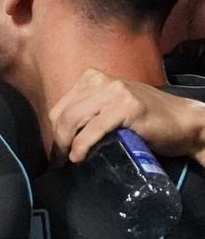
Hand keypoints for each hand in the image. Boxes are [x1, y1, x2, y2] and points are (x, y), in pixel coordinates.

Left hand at [49, 68, 204, 165]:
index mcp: (93, 78)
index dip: (54, 131)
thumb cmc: (147, 118)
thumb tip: (62, 133)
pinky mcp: (127, 107)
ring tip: (67, 161)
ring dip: (65, 144)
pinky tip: (78, 157)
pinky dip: (81, 146)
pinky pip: (94, 129)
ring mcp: (115, 92)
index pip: (60, 107)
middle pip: (64, 114)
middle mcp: (101, 80)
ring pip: (74, 119)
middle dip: (57, 140)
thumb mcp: (111, 107)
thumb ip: (89, 111)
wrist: (184, 121)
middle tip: (57, 161)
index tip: (55, 151)